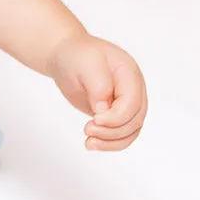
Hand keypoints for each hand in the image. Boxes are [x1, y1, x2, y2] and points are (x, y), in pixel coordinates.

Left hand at [47, 34, 147, 151]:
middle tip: (87, 129)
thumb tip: (103, 110)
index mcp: (129, 73)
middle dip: (112, 130)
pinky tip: (92, 144)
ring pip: (130, 131)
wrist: (65, 55)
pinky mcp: (115, 113)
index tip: (95, 119)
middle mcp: (133, 89)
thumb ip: (98, 85)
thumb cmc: (76, 55)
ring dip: (111, 141)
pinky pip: (120, 134)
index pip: (133, 102)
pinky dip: (109, 142)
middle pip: (134, 120)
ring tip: (89, 143)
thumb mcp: (85, 63)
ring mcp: (126, 103)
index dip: (117, 116)